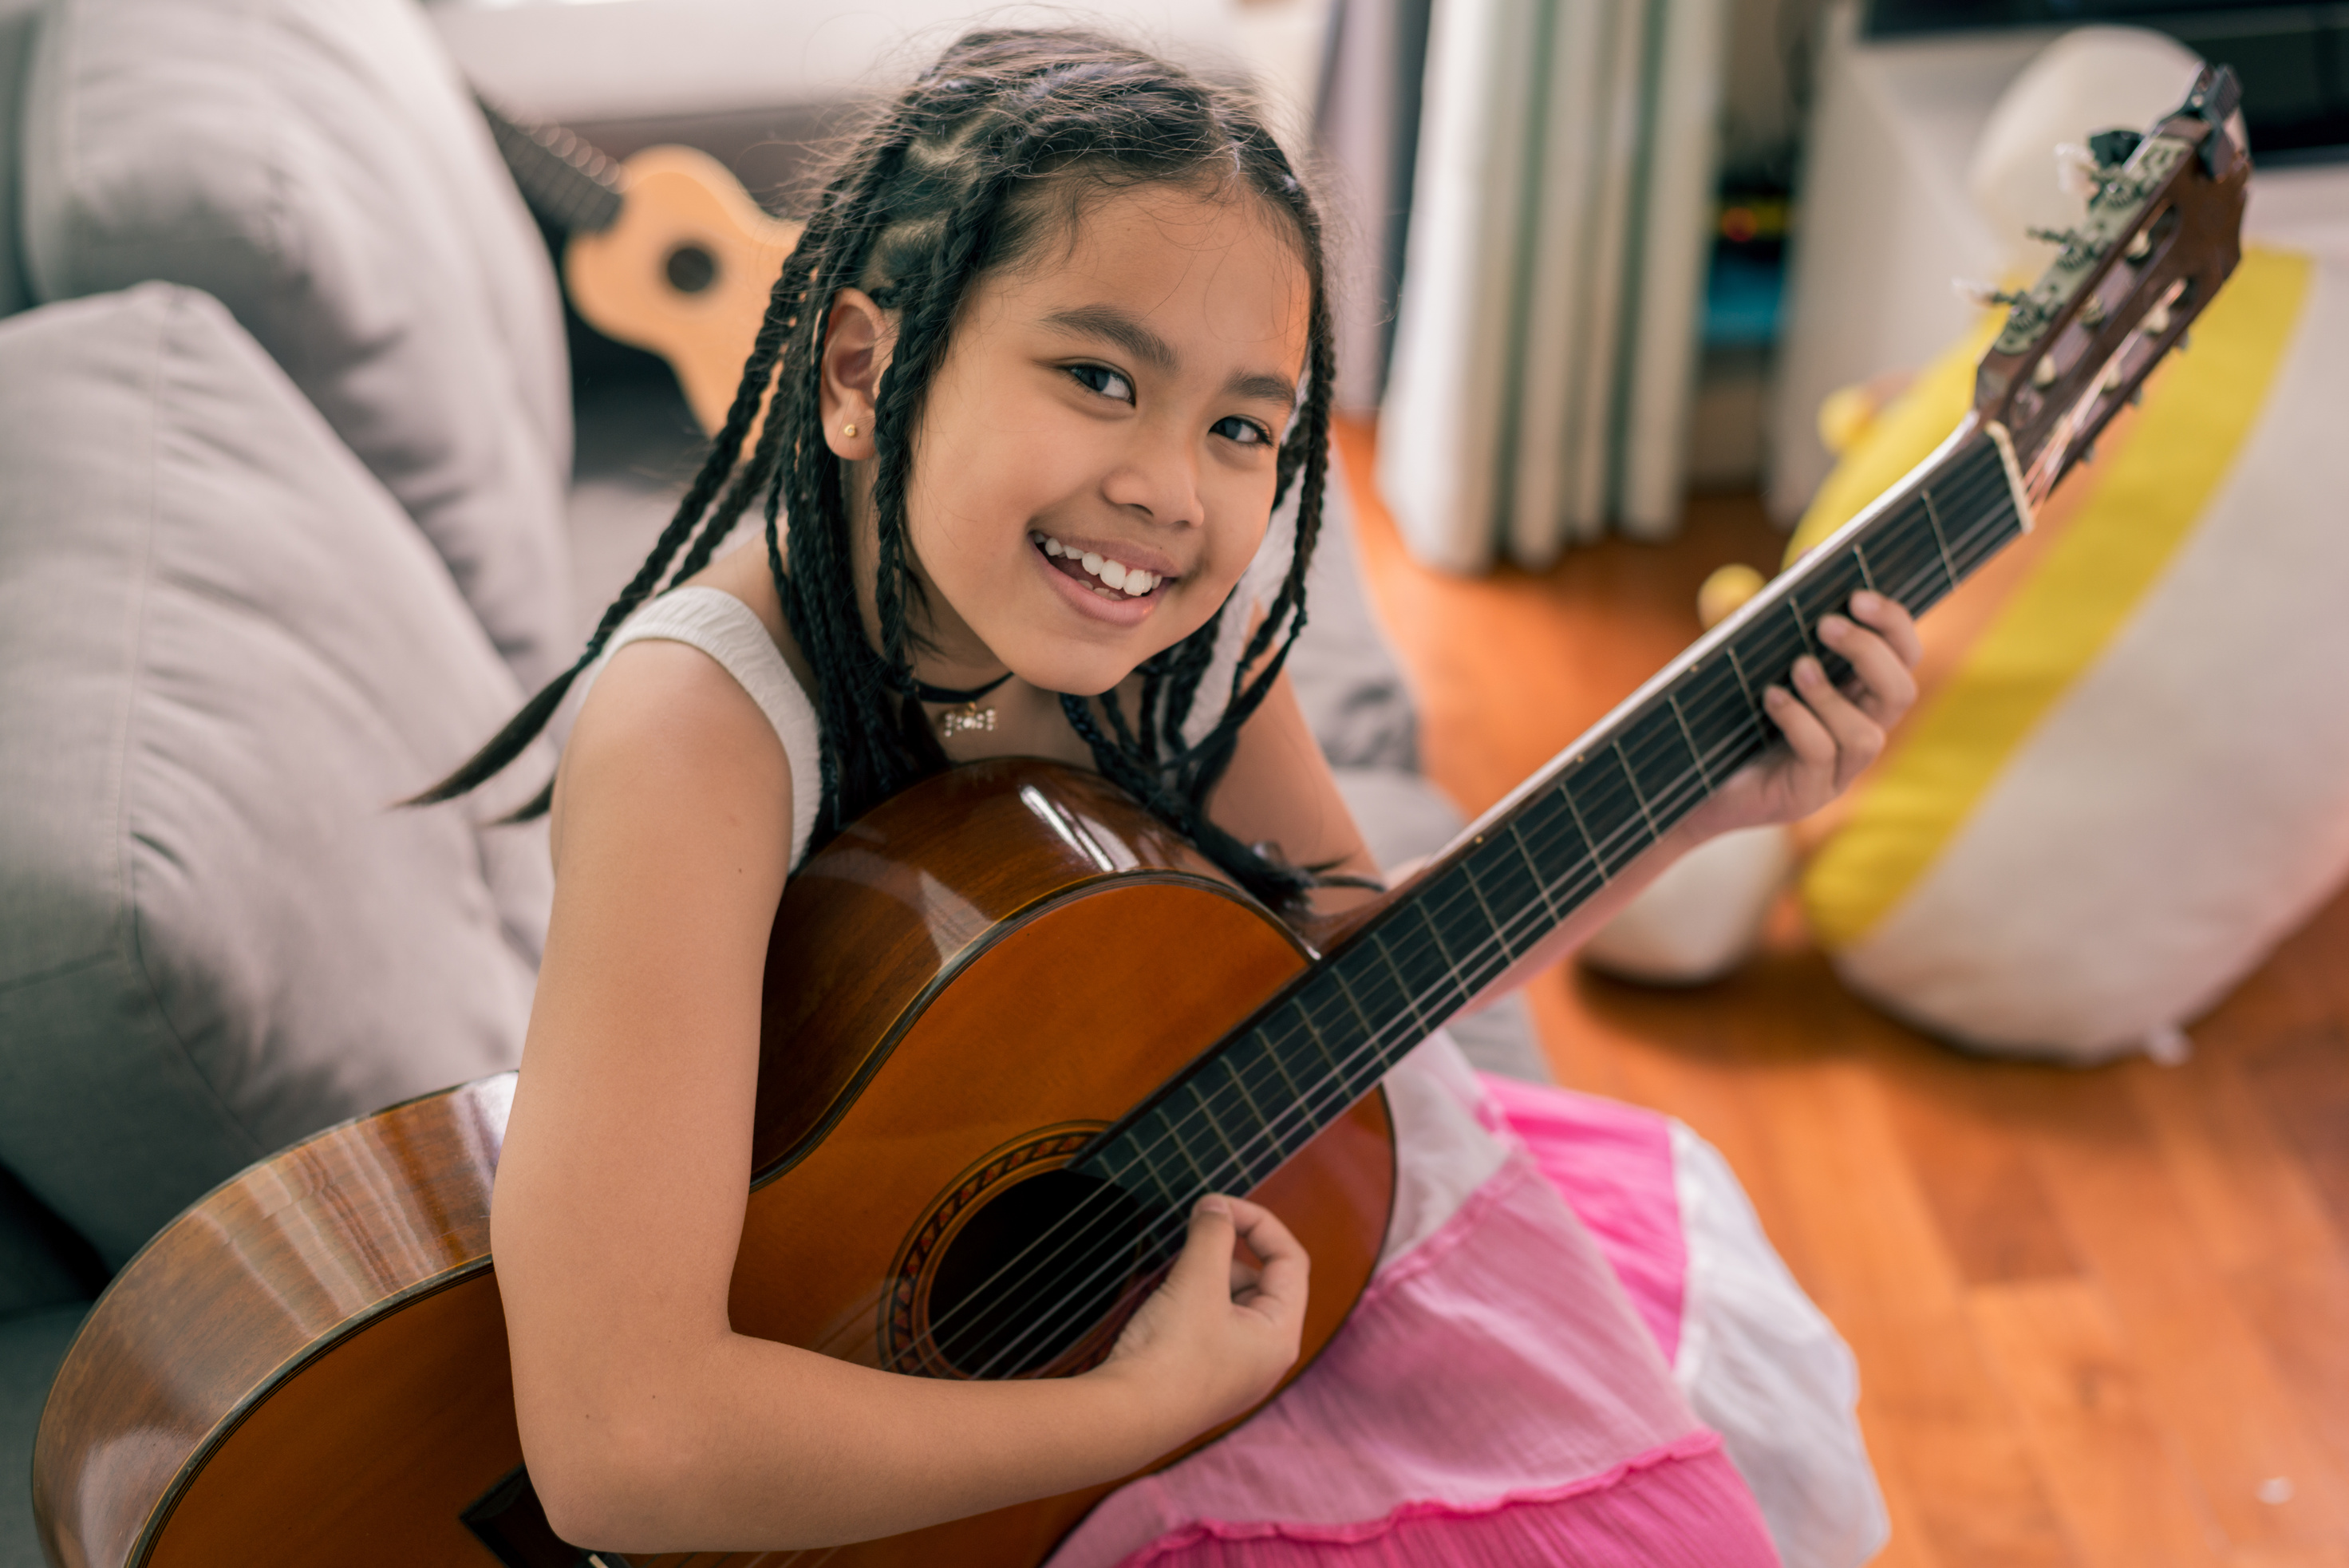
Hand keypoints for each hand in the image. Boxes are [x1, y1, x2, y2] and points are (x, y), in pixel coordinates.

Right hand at [1094, 1195, 1307, 1440]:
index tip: (1218, 1206)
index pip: (1290, 1261)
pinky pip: (1211, 1326)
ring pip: (1234, 1303)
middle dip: (1229, 1252)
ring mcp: (1235, 1373)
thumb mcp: (1197, 1281)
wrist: (1125, 1419)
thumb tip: (1216, 1206)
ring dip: (1208, 1277)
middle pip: (1263, 1282)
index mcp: (1280, 1337)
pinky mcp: (1204, 1379)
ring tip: (1175, 1277)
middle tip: (1191, 1236)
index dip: (1259, 1223)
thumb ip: (1213, 1234)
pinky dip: (1194, 1302)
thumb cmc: (1170, 1354)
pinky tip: (1166, 1303)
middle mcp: (1266, 1359)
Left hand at [1689, 590, 1922, 834]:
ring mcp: (1836, 771)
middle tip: (1828, 624)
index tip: (1859, 594)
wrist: (1683, 776)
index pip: (1904, 657)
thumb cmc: (1727, 711)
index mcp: (1856, 695)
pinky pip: (1822, 756)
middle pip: (1901, 692)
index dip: (1894, 625)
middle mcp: (1856, 732)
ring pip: (1868, 734)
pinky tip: (1770, 699)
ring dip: (1832, 694)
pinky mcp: (1805, 795)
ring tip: (1797, 667)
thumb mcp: (1755, 656)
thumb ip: (1781, 613)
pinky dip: (1800, 720)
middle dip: (1870, 652)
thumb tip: (1809, 557)